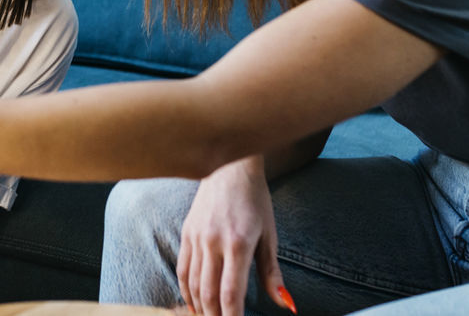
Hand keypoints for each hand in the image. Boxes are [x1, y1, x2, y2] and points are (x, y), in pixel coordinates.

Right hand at [177, 158, 294, 315]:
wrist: (228, 167)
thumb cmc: (254, 200)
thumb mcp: (269, 235)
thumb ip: (272, 273)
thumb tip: (286, 305)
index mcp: (238, 244)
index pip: (231, 294)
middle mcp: (213, 242)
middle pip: (209, 294)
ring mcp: (196, 237)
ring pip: (193, 285)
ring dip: (201, 309)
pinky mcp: (186, 233)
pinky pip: (183, 269)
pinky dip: (187, 291)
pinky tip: (195, 304)